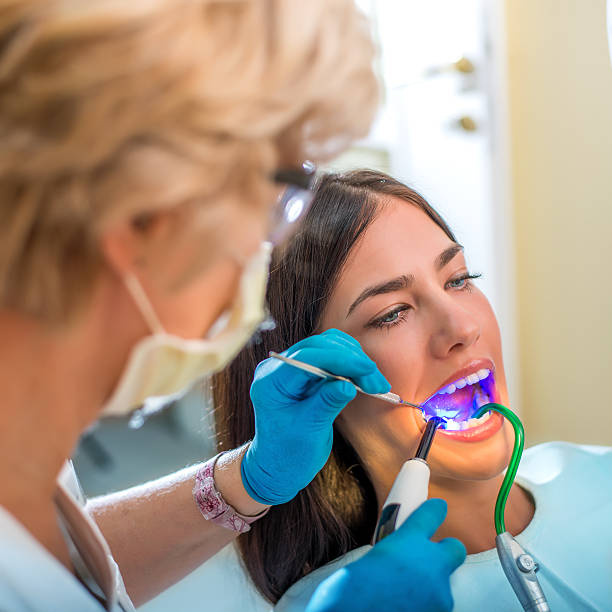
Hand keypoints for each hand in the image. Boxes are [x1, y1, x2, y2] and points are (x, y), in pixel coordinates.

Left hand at [241, 328, 389, 504]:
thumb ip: (326, 403)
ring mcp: (292, 368)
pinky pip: (331, 358)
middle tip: (377, 383)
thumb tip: (348, 384)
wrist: (279, 466)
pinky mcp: (305, 372)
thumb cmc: (288, 454)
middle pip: (320, 346)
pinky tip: (365, 380)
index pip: (308, 356)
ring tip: (376, 384)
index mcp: (270, 381)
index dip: (341, 359)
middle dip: (352, 360)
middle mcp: (278, 369)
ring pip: (329, 348)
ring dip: (355, 362)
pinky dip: (351, 366)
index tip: (367, 370)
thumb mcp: (309, 430)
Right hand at [305, 499, 465, 611]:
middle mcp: (430, 564)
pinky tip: (405, 608)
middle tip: (427, 561)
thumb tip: (393, 562)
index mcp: (408, 540)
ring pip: (444, 584)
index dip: (434, 510)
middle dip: (445, 552)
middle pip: (455, 548)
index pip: (432, 513)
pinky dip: (425, 607)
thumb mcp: (367, 561)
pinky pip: (437, 607)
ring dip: (429, 587)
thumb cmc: (349, 593)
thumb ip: (389, 556)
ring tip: (404, 595)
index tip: (436, 508)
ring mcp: (439, 594)